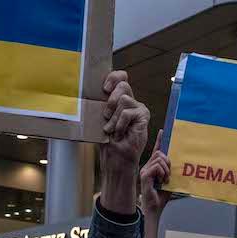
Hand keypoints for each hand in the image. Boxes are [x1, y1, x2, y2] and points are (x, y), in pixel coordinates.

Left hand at [99, 71, 149, 214]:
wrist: (117, 160)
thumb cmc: (108, 143)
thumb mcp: (100, 120)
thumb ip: (101, 105)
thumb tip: (93, 92)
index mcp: (119, 100)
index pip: (120, 77)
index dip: (113, 77)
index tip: (104, 88)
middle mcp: (130, 101)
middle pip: (123, 83)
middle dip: (111, 99)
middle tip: (106, 115)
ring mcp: (138, 108)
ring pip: (123, 99)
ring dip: (113, 118)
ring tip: (112, 130)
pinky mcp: (143, 116)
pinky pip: (128, 112)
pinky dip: (120, 124)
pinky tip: (120, 133)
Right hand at [140, 129, 172, 216]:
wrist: (154, 208)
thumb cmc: (161, 196)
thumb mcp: (170, 181)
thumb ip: (172, 171)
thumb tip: (180, 164)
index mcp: (153, 167)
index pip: (157, 150)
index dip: (160, 140)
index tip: (163, 131)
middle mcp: (148, 166)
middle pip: (160, 153)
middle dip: (168, 162)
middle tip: (169, 175)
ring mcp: (145, 170)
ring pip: (160, 159)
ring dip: (166, 170)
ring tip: (165, 180)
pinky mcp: (145, 175)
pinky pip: (157, 167)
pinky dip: (163, 173)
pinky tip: (161, 181)